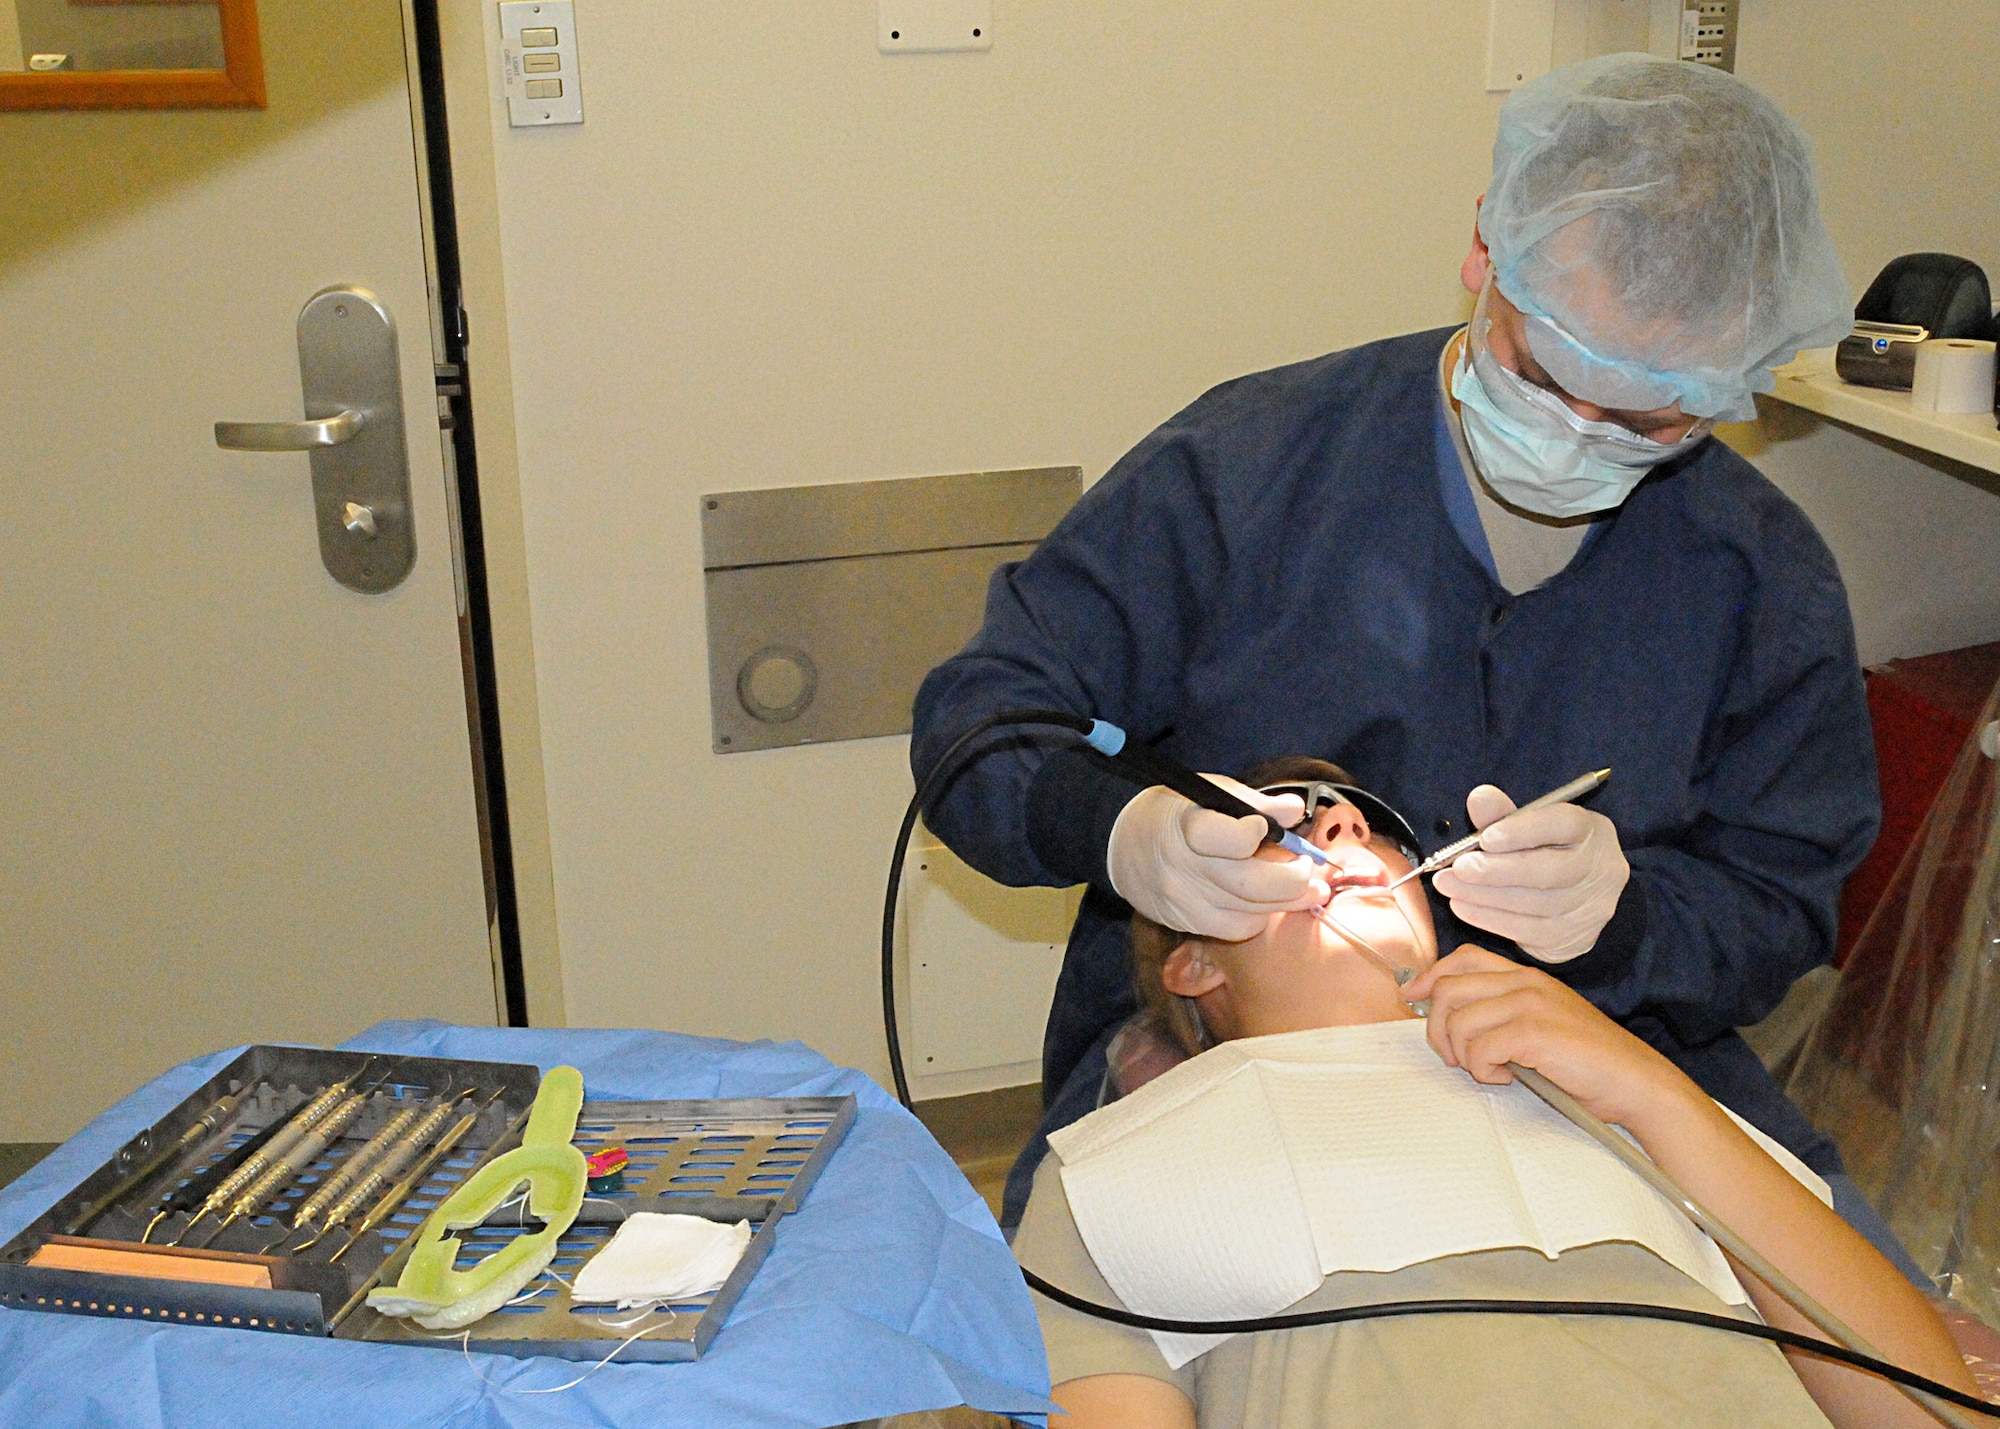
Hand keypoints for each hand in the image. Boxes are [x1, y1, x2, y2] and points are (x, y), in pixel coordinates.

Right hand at [1106, 778, 1328, 938]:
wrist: (1121, 844)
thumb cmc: (1174, 812)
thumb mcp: (1209, 792)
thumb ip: (1255, 802)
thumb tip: (1296, 811)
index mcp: (1187, 826)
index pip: (1230, 838)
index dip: (1257, 833)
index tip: (1266, 828)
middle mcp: (1183, 868)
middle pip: (1252, 885)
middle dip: (1294, 880)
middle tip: (1313, 870)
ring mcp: (1183, 901)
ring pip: (1250, 913)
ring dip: (1286, 902)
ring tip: (1308, 889)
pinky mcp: (1184, 923)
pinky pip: (1234, 930)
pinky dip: (1258, 917)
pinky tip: (1266, 903)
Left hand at [1405, 946, 1686, 1128]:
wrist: (1636, 1082)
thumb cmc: (1589, 1063)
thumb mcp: (1544, 1024)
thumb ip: (1505, 1013)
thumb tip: (1453, 1020)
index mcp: (1528, 977)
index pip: (1464, 958)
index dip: (1431, 976)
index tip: (1412, 997)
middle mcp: (1526, 982)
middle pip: (1449, 989)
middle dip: (1439, 1029)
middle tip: (1456, 1059)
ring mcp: (1530, 1004)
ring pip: (1459, 1022)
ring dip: (1464, 1055)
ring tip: (1490, 1071)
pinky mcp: (1533, 1032)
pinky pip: (1479, 1048)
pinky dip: (1484, 1070)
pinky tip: (1508, 1078)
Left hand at [1431, 785, 1627, 962]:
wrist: (1575, 899)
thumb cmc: (1545, 851)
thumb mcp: (1529, 827)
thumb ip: (1503, 814)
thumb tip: (1479, 798)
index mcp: (1591, 830)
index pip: (1564, 824)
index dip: (1524, 831)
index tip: (1486, 837)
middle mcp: (1601, 868)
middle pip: (1550, 871)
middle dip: (1498, 870)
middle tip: (1459, 867)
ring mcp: (1591, 907)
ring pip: (1535, 904)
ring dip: (1484, 895)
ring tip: (1449, 885)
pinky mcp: (1573, 936)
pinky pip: (1527, 929)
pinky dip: (1489, 918)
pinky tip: (1462, 906)